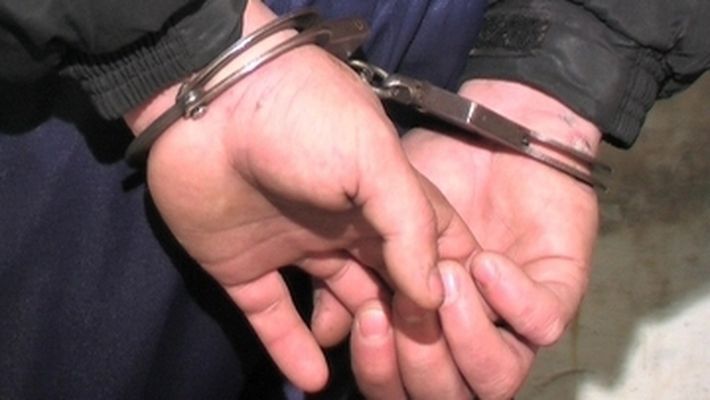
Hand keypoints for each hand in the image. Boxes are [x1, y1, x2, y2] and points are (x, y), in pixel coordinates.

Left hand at [124, 1, 477, 391]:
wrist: (206, 101)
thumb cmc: (303, 120)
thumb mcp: (374, 157)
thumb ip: (411, 223)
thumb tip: (434, 295)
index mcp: (382, 199)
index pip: (433, 249)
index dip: (450, 284)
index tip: (466, 323)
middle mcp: (345, 228)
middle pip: (389, 287)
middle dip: (405, 320)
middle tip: (412, 356)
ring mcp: (296, 248)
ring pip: (338, 308)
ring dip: (355, 337)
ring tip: (364, 358)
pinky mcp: (246, 268)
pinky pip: (274, 318)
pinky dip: (293, 349)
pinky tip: (313, 379)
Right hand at [340, 80, 600, 398]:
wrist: (489, 128)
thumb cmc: (430, 178)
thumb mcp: (372, 221)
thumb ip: (346, 277)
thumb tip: (326, 333)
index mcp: (423, 328)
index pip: (398, 381)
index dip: (379, 366)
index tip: (366, 317)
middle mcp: (468, 336)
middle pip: (444, 393)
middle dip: (418, 361)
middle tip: (401, 307)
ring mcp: (513, 321)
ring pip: (496, 379)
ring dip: (466, 340)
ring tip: (446, 281)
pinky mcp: (556, 293)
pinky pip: (539, 325)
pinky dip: (512, 301)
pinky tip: (485, 264)